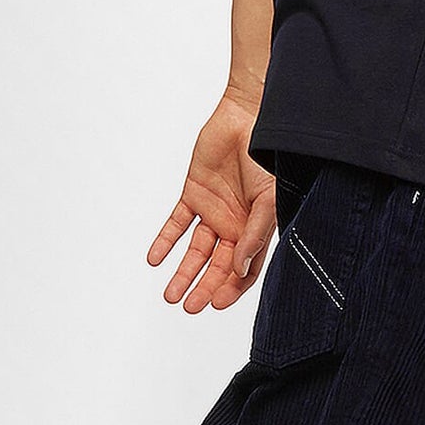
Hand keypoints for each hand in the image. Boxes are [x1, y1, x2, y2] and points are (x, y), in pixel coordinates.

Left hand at [147, 88, 274, 312]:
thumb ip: (254, 235)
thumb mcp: (268, 201)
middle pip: (218, 266)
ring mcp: (214, 212)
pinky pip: (177, 223)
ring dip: (183, 273)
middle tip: (189, 307)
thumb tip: (239, 269)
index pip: (244, 271)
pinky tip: (155, 259)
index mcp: (257, 231)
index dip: (231, 289)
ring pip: (196, 251)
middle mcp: (236, 226)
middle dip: (204, 287)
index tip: (215, 304)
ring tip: (171, 295)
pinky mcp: (194, 194)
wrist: (249, 117)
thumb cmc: (269, 158)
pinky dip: (165, 241)